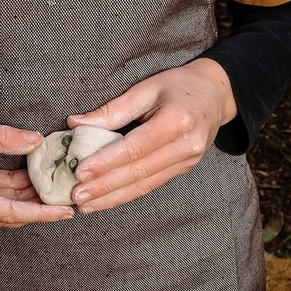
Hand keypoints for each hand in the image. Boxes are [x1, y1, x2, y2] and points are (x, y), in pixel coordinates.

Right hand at [0, 95, 69, 226]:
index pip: (7, 212)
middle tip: (72, 195)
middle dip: (39, 204)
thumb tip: (34, 141)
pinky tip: (34, 172)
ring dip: (27, 193)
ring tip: (59, 182)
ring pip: (0, 203)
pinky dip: (10, 184)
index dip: (41, 212)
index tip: (68, 212)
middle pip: (6, 213)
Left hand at [67, 58, 236, 212]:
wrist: (216, 94)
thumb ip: (113, 109)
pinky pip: (152, 184)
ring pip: (145, 185)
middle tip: (77, 196)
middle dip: (105, 187)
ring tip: (86, 205)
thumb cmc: (179, 86)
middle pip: (139, 172)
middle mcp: (186, 146)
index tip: (80, 172)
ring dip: (113, 197)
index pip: (135, 148)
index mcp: (177, 121)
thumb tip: (75, 124)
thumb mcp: (147, 88)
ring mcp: (187, 161)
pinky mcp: (184, 169)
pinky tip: (107, 199)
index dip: (106, 162)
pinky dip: (127, 194)